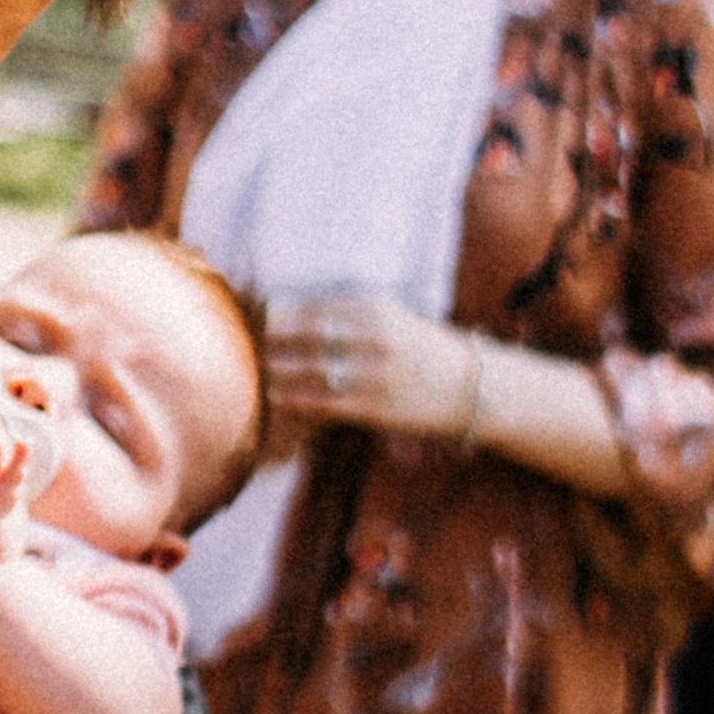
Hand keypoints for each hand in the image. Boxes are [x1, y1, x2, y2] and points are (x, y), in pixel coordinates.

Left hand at [265, 293, 478, 438]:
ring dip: (271, 374)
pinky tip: (274, 401)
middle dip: (264, 344)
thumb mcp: (388, 318)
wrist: (474, 388)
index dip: (268, 316)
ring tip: (251, 376)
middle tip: (240, 351)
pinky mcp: (373, 406)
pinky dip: (291, 401)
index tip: (246, 322)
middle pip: (297, 335)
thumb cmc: (421, 352)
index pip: (305, 307)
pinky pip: (318, 403)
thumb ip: (341, 316)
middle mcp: (371, 334)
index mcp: (371, 306)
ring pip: (302, 370)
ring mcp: (372, 371)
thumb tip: (283, 317)